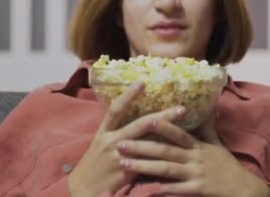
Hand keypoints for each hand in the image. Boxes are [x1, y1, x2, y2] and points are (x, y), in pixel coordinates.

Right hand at [68, 83, 186, 195]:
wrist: (84, 188)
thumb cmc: (95, 163)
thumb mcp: (100, 143)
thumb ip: (116, 130)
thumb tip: (135, 114)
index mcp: (103, 132)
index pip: (116, 110)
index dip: (128, 95)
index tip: (142, 83)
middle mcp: (112, 141)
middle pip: (140, 124)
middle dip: (162, 116)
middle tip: (181, 108)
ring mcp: (120, 157)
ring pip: (148, 143)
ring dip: (168, 135)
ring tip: (186, 130)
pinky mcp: (128, 172)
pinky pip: (149, 161)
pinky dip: (162, 154)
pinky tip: (176, 151)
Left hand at [116, 112, 269, 196]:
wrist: (244, 189)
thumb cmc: (227, 166)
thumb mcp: (217, 144)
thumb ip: (208, 127)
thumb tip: (209, 107)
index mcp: (198, 145)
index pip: (178, 133)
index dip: (163, 126)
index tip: (145, 119)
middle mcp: (195, 157)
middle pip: (165, 150)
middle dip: (141, 146)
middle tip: (120, 144)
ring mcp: (195, 174)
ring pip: (166, 169)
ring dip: (144, 166)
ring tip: (124, 164)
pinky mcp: (198, 190)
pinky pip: (177, 189)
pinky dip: (162, 189)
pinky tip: (146, 189)